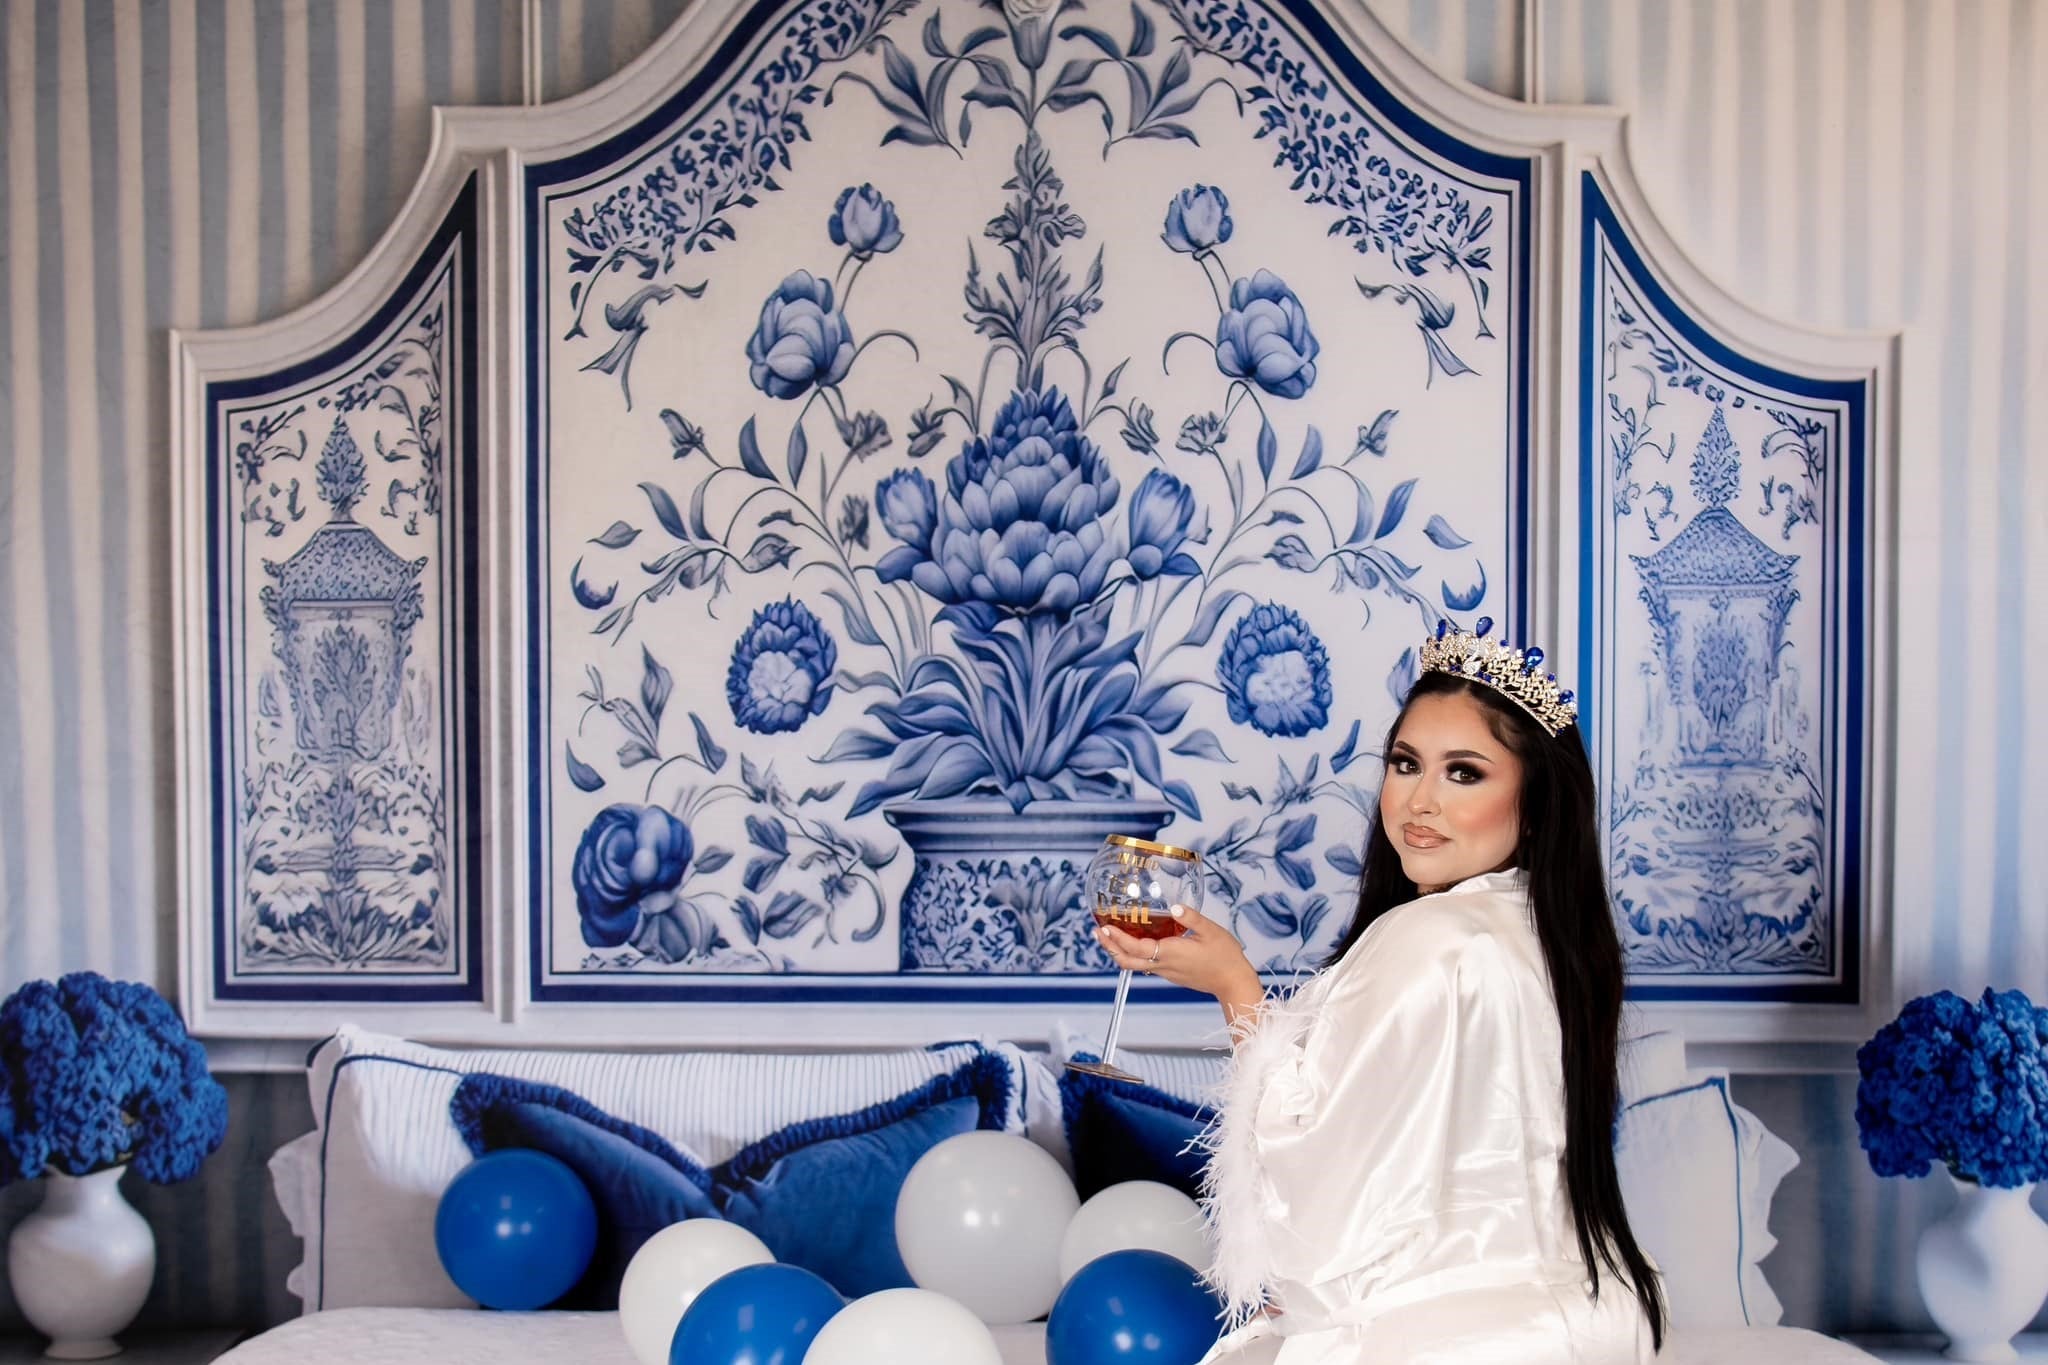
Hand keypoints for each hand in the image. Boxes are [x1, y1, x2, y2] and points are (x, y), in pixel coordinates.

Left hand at [1096, 901, 1259, 1004]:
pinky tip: (1136, 942)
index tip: (1105, 928)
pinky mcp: (1171, 973)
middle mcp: (1164, 964)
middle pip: (1127, 961)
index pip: (1137, 948)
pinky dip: (1134, 954)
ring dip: (1120, 951)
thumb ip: (1191, 918)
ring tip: (1110, 936)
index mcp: (1171, 953)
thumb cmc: (1225, 957)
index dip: (1118, 939)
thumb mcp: (1211, 931)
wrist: (1233, 982)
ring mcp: (1166, 971)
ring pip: (1135, 965)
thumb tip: (1174, 906)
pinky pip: (1146, 965)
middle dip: (1110, 948)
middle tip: (1098, 932)